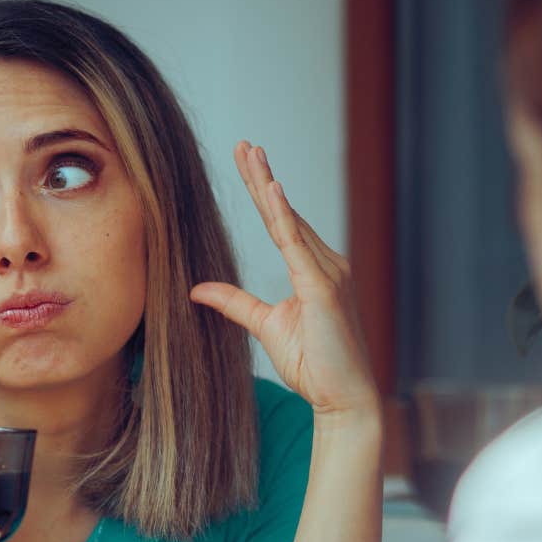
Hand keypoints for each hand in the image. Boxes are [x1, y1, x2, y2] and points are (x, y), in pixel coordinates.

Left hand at [191, 141, 379, 421]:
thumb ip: (235, 302)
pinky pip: (298, 246)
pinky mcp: (324, 289)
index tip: (247, 160)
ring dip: (270, 186)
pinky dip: (285, 216)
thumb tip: (198, 288)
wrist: (343, 398)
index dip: (264, 191)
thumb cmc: (314, 365)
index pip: (282, 222)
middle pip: (286, 212)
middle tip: (244, 144)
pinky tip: (272, 191)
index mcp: (314, 270)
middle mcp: (327, 264)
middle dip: (263, 177)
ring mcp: (329, 274)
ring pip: (291, 221)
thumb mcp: (265, 326)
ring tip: (252, 154)